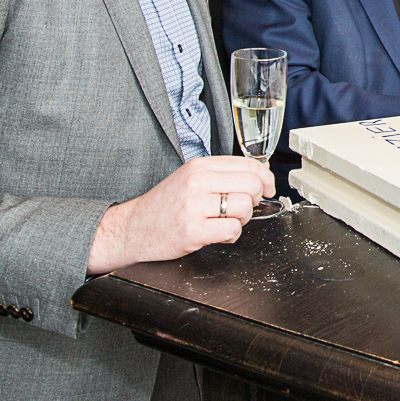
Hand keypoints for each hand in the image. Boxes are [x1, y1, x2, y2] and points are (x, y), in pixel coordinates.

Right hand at [86, 155, 273, 274]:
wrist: (131, 229)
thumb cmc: (164, 206)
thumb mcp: (190, 179)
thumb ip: (222, 174)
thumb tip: (260, 174)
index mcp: (200, 166)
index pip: (248, 165)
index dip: (266, 178)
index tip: (268, 188)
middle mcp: (197, 182)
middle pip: (251, 185)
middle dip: (254, 199)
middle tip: (241, 208)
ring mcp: (194, 207)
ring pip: (244, 208)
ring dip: (242, 219)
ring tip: (226, 221)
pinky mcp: (193, 231)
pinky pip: (232, 230)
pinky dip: (231, 235)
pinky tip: (218, 234)